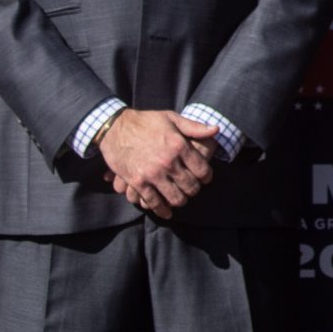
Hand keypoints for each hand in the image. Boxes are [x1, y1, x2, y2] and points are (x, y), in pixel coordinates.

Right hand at [96, 109, 217, 218]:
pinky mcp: (137, 182)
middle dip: (194, 190)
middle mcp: (168, 162)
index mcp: (179, 146)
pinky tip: (167, 212)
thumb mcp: (172, 118)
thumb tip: (216, 129)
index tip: (205, 178)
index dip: (206, 176)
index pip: (201, 169)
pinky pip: (153, 201)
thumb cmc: (146, 121)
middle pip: (190, 185)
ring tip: (181, 198)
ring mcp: (152, 174)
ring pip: (174, 197)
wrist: (115, 127)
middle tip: (193, 189)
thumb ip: (195, 127)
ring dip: (180, 200)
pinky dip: (162, 210)